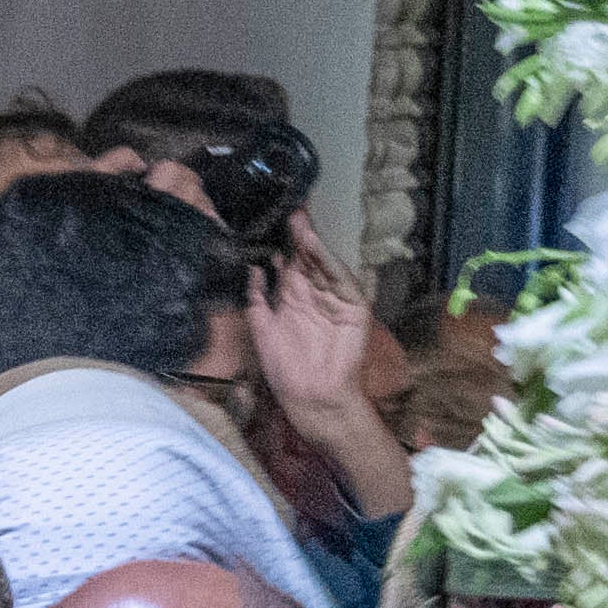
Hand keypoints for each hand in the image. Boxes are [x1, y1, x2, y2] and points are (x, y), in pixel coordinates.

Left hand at [246, 229, 394, 454]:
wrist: (313, 397)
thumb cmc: (286, 370)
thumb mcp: (263, 332)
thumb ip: (257, 300)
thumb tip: (254, 268)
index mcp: (292, 300)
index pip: (288, 264)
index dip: (281, 244)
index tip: (271, 221)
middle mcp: (314, 294)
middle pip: (306, 259)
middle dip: (297, 236)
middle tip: (289, 210)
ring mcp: (335, 298)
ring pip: (321, 265)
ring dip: (311, 243)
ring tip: (299, 221)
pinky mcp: (353, 305)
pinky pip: (339, 278)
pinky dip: (327, 261)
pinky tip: (314, 246)